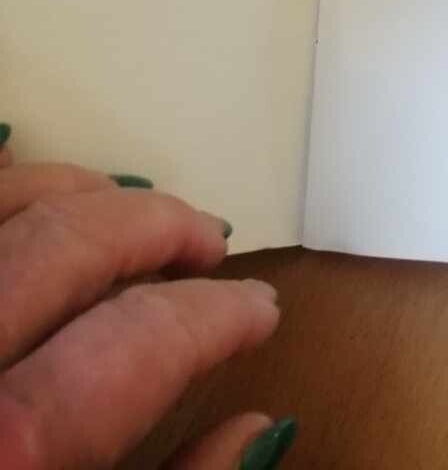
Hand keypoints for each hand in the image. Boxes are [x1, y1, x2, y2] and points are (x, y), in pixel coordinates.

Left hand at [0, 125, 293, 469]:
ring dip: (74, 192)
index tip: (258, 311)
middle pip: (72, 243)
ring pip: (4, 206)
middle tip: (208, 242)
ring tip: (126, 202)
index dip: (216, 316)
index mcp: (18, 445)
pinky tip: (20, 170)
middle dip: (157, 226)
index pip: (142, 337)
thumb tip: (256, 432)